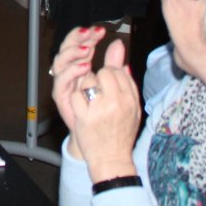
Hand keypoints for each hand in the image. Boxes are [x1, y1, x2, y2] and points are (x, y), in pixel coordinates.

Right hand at [50, 25, 105, 133]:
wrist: (99, 139)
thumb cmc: (104, 111)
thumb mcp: (111, 83)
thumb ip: (113, 64)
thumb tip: (119, 43)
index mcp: (81, 64)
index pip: (80, 43)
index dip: (88, 35)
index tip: (101, 30)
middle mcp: (70, 70)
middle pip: (67, 47)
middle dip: (78, 38)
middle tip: (90, 33)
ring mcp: (64, 82)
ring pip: (60, 60)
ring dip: (73, 52)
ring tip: (88, 49)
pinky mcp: (61, 95)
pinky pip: (61, 80)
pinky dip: (72, 71)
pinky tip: (85, 67)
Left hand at [63, 39, 140, 181]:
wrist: (111, 159)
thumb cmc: (121, 131)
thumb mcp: (130, 104)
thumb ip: (124, 76)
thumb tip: (118, 45)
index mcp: (129, 98)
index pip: (115, 70)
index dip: (107, 76)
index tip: (106, 87)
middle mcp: (116, 102)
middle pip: (100, 73)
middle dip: (96, 80)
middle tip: (98, 96)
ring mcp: (99, 109)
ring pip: (86, 81)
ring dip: (85, 90)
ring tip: (92, 105)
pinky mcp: (83, 117)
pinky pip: (75, 95)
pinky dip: (76, 102)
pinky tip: (83, 112)